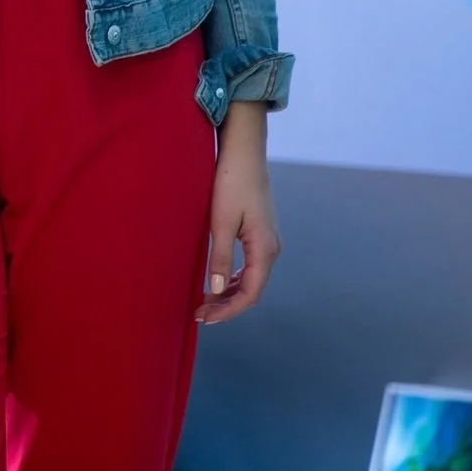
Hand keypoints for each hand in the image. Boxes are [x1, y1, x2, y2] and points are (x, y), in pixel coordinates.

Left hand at [199, 103, 279, 324]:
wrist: (244, 152)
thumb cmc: (231, 183)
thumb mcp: (220, 221)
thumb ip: (219, 257)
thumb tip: (216, 291)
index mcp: (265, 249)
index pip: (250, 293)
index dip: (228, 310)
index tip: (204, 318)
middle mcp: (272, 248)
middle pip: (252, 289)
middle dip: (227, 305)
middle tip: (199, 315)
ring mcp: (268, 240)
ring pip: (251, 278)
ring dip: (229, 292)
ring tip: (204, 302)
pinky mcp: (260, 232)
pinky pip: (250, 264)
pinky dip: (234, 277)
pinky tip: (217, 281)